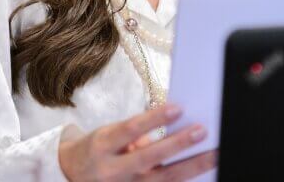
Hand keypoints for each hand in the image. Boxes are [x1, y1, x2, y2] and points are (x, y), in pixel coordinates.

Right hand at [58, 103, 216, 180]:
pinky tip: (202, 174)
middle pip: (149, 158)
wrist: (70, 177)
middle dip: (177, 145)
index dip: (154, 119)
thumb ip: (137, 133)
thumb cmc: (97, 150)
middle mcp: (112, 170)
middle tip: (202, 131)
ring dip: (190, 167)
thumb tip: (173, 128)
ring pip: (162, 181)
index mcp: (103, 145)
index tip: (178, 108)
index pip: (131, 129)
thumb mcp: (109, 134)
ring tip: (213, 154)